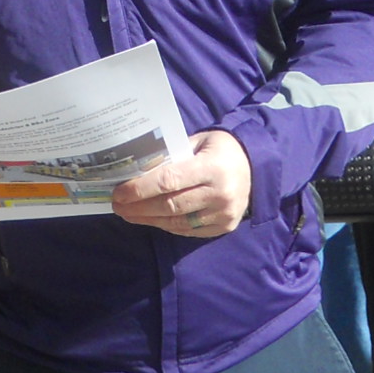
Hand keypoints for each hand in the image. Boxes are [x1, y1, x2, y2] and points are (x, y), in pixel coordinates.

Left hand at [113, 129, 254, 236]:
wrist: (256, 166)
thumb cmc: (219, 149)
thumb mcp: (198, 142)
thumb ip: (172, 155)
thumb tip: (136, 169)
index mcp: (212, 167)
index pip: (169, 181)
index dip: (140, 189)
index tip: (119, 192)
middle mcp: (220, 193)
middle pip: (170, 205)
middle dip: (139, 207)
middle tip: (117, 205)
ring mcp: (223, 213)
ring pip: (177, 221)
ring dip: (148, 219)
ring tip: (128, 213)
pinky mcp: (224, 227)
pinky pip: (188, 230)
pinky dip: (167, 225)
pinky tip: (151, 219)